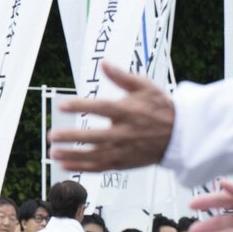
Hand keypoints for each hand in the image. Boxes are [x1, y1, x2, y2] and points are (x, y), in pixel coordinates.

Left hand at [48, 62, 174, 171]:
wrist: (180, 135)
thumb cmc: (161, 109)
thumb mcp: (145, 88)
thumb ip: (122, 77)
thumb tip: (104, 63)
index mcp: (129, 111)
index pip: (102, 108)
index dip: (81, 106)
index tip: (62, 105)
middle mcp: (126, 132)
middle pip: (95, 136)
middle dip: (72, 137)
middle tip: (52, 135)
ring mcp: (124, 150)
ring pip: (94, 155)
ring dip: (72, 155)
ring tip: (53, 152)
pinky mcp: (124, 163)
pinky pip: (100, 167)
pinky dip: (82, 168)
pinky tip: (64, 165)